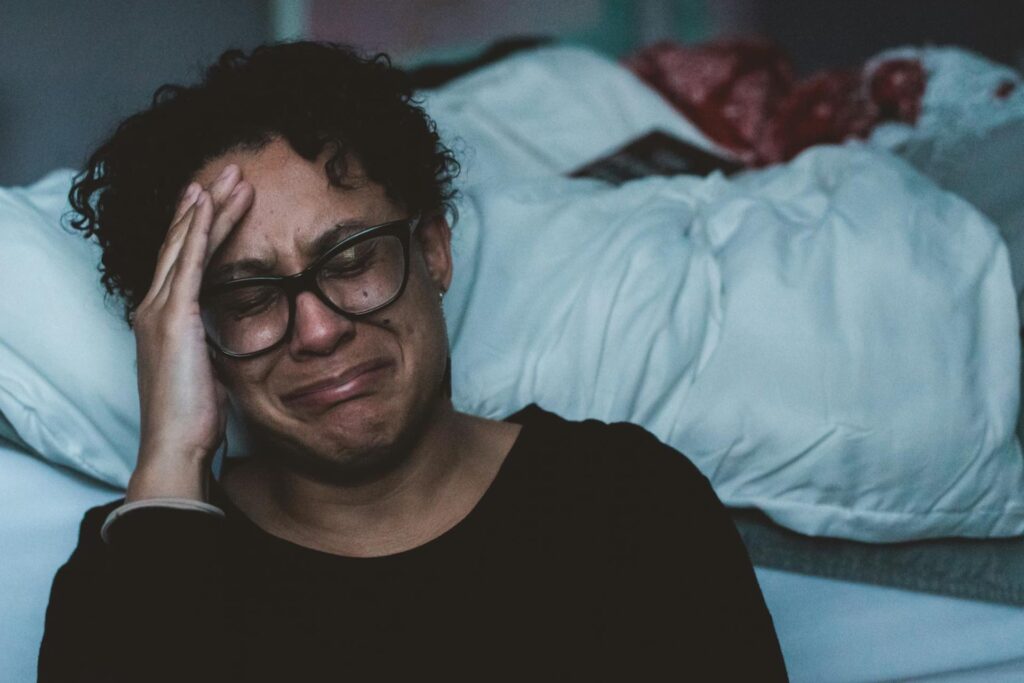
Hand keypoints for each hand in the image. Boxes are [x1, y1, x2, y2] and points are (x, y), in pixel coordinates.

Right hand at [126, 165, 253, 501]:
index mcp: (163, 320)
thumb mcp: (206, 370)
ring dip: (209, 206)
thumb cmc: (194, 417)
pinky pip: (189, 262)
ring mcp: (160, 310)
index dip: (199, 227)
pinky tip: (211, 203)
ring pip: (186, 244)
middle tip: (229, 172)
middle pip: (181, 243)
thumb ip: (210, 344)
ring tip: (232, 176)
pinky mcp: (174, 317)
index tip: (219, 200)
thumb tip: (227, 335)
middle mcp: (154, 307)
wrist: (177, 446)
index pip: (182, 261)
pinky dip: (200, 229)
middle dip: (206, 205)